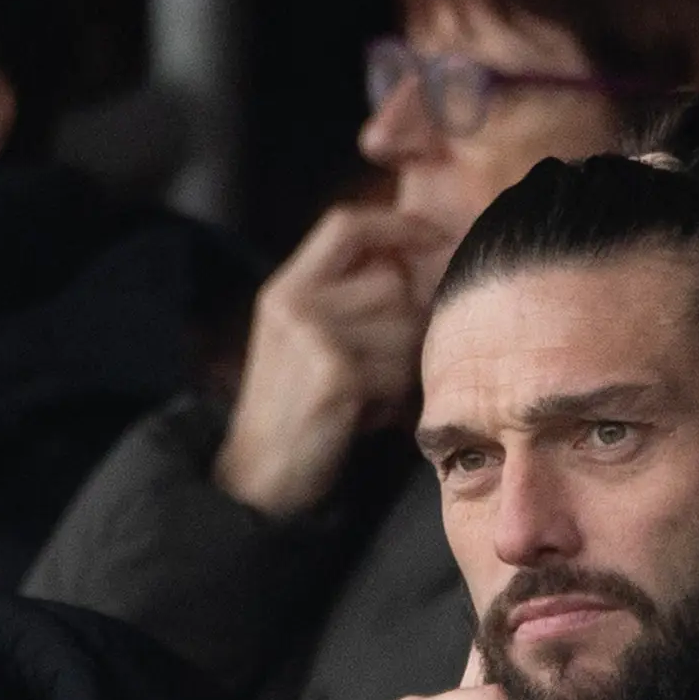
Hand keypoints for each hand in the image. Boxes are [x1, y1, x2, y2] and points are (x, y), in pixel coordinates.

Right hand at [215, 205, 449, 515]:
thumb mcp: (312, 342)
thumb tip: (423, 261)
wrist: (262, 475)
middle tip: (386, 366)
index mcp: (287, 287)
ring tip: (371, 394)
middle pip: (391, 280)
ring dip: (402, 363)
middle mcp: (294, 302)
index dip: (398, 226)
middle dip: (408, 321)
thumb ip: (351, 300)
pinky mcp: (335, 373)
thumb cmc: (304, 410)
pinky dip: (394, 394)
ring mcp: (311, 335)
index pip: (348, 224)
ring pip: (404, 324)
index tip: (436, 237)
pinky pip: (399, 366)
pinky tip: (367, 415)